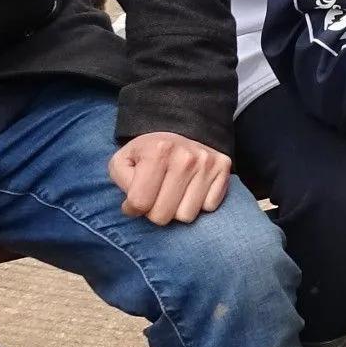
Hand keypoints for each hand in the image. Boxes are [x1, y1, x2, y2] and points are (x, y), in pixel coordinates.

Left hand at [108, 131, 231, 225]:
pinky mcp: (224, 168)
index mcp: (158, 151)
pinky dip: (199, 203)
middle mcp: (186, 157)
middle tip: (156, 195)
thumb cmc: (147, 152)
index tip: (136, 197)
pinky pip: (209, 207)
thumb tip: (134, 207)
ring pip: (187, 216)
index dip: (133, 207)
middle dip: (155, 211)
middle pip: (163, 215)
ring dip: (178, 209)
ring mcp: (207, 162)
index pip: (140, 203)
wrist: (179, 130)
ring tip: (174, 192)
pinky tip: (192, 188)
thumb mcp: (123, 161)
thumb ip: (122, 182)